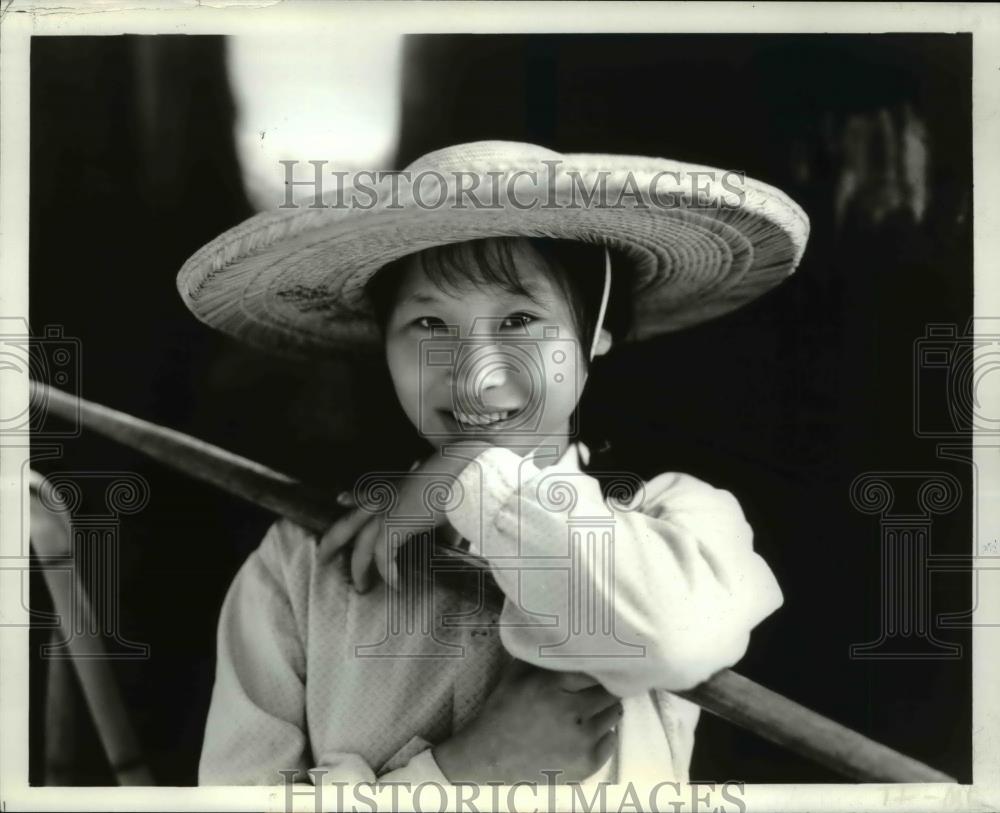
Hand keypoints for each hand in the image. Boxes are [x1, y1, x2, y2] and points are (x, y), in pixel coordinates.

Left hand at [318, 441, 492, 591]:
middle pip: (349, 521)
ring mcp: (387, 510)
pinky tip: (395, 585)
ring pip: (360, 544)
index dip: (352, 498)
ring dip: (358, 568)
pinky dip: (389, 572)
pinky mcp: (393, 524)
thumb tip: (453, 539)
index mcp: (399, 486)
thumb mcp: (450, 503)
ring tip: (360, 587)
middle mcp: (387, 497)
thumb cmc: (464, 482)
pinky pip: (382, 556)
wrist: (465, 472)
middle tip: (322, 555)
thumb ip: (445, 524)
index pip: (369, 492)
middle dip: (333, 539)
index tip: (340, 500)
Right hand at [432, 659, 621, 783]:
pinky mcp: (588, 762)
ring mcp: (582, 739)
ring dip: (603, 710)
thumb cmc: (503, 712)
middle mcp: (571, 711)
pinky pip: (612, 739)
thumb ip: (542, 656)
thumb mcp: (516, 675)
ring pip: (613, 713)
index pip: (595, 668)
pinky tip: (584, 733)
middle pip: (609, 691)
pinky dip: (603, 734)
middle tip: (591, 691)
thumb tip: (568, 640)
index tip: (596, 667)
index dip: (596, 668)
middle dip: (602, 689)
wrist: (490, 760)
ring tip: (586, 713)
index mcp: (552, 685)